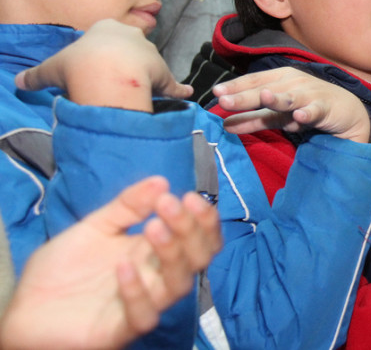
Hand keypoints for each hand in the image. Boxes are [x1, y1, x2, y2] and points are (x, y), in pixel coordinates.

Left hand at [0, 176, 221, 348]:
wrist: (26, 310)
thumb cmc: (63, 271)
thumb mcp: (95, 227)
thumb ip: (127, 206)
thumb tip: (161, 181)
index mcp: (155, 252)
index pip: (199, 238)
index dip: (203, 219)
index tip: (188, 195)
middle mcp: (156, 277)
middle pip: (197, 258)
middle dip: (190, 229)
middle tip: (169, 203)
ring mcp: (142, 303)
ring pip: (178, 285)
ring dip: (172, 253)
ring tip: (152, 226)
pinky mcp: (120, 329)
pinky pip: (143, 315)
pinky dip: (137, 291)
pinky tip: (122, 267)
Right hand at [14, 19, 191, 110]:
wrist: (107, 73)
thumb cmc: (78, 64)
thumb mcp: (50, 68)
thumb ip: (36, 76)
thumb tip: (19, 83)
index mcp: (105, 28)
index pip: (106, 34)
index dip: (100, 50)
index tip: (94, 63)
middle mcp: (132, 36)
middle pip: (130, 48)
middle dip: (125, 61)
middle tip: (115, 79)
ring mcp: (151, 54)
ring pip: (150, 65)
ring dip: (147, 76)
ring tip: (140, 91)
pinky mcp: (164, 74)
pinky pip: (172, 84)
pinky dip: (178, 90)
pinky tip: (185, 95)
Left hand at [213, 67, 370, 142]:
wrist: (345, 112)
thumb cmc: (307, 108)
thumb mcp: (277, 115)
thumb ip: (252, 119)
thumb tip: (224, 125)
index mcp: (279, 79)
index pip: (253, 81)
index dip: (235, 87)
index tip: (215, 93)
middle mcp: (293, 82)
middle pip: (266, 89)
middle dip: (245, 95)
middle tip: (224, 100)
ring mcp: (309, 94)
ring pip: (289, 97)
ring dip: (277, 98)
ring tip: (263, 97)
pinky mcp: (325, 109)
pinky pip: (315, 111)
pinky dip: (308, 113)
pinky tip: (300, 117)